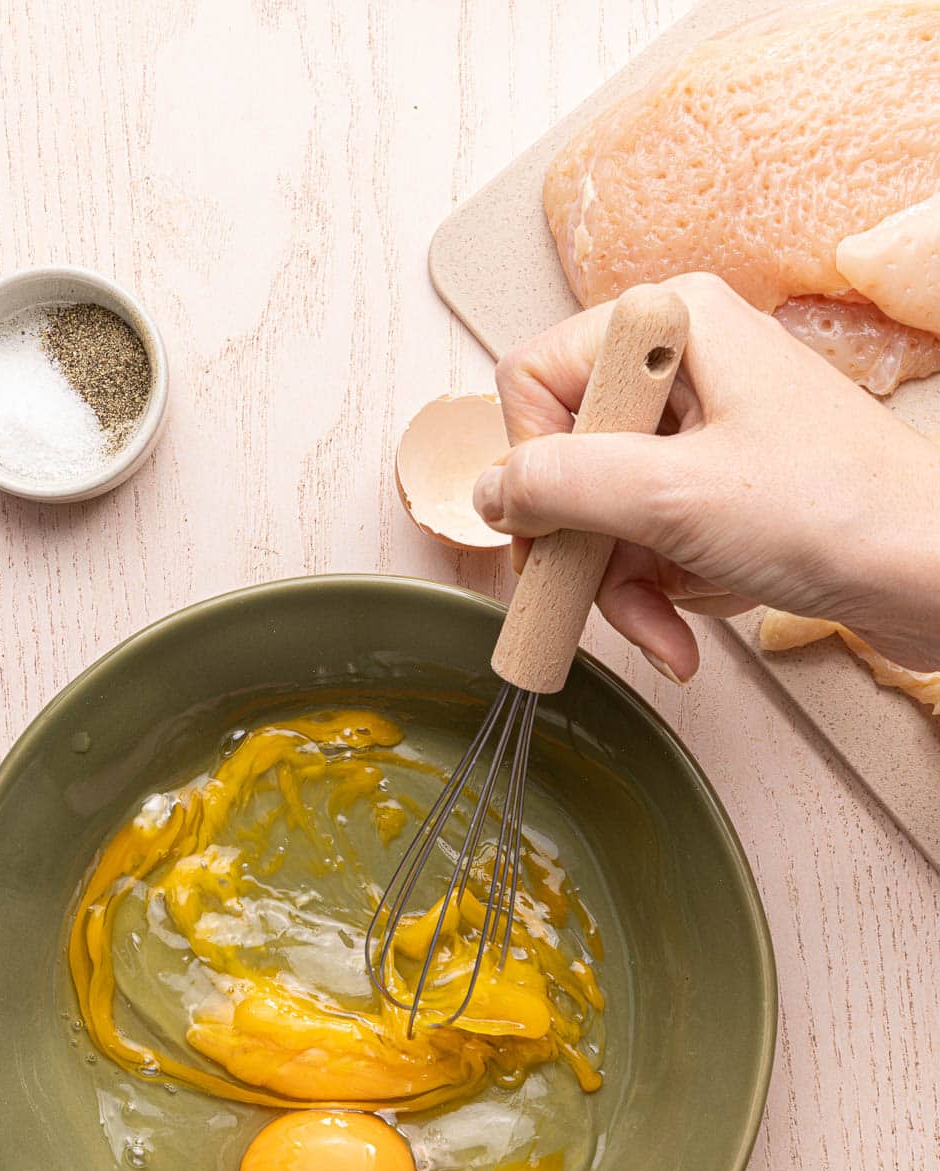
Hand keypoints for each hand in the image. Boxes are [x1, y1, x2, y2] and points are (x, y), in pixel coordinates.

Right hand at [473, 273, 939, 678]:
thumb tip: (488, 491)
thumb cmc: (839, 514)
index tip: (550, 529)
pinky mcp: (724, 489)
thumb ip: (561, 485)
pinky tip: (689, 628)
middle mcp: (685, 366)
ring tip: (664, 631)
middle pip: (568, 458)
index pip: (536, 379)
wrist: (935, 573)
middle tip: (601, 597)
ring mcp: (707, 431)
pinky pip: (650, 540)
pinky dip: (660, 593)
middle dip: (584, 547)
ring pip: (605, 512)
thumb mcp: (672, 497)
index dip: (532, 464)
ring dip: (623, 588)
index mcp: (673, 326)